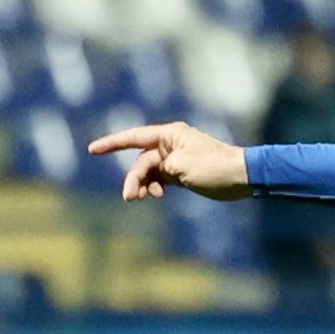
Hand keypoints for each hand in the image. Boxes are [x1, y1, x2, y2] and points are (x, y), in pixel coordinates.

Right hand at [86, 122, 250, 201]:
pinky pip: (159, 179)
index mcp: (169, 135)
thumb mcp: (181, 166)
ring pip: (149, 172)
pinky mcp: (181, 173)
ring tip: (141, 198)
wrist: (242, 177)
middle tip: (129, 197)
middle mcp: (170, 144)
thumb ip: (158, 168)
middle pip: (141, 160)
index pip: (134, 137)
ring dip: (142, 185)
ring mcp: (175, 159)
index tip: (92, 150)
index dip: (112, 143)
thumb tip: (148, 174)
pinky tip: (156, 196)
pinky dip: (155, 187)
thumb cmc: (214, 166)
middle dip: (133, 178)